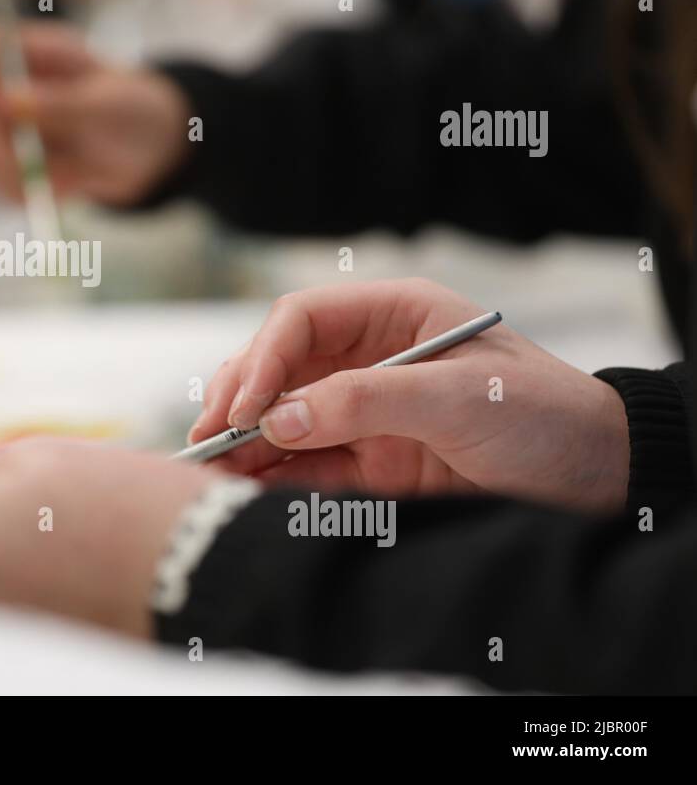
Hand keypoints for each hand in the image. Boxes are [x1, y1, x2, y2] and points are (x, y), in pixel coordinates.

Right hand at [0, 19, 191, 206]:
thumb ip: (57, 103)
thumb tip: (2, 101)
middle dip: (3, 144)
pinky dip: (33, 194)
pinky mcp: (6, 168)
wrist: (147, 149)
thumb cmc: (131, 109)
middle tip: (40, 160)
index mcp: (26, 52)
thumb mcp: (107, 104)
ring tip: (76, 172)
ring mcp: (1, 130)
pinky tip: (69, 183)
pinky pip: (0, 189)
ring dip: (24, 175)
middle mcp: (4, 88)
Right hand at [190, 279, 630, 512]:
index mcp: (392, 316)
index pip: (302, 320)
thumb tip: (280, 419)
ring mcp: (365, 412)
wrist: (598, 479)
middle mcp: (369, 358)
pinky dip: (274, 480)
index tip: (244, 405)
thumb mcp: (458, 396)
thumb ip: (366, 401)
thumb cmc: (542, 414)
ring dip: (246, 444)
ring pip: (284, 421)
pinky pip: (307, 468)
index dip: (263, 357)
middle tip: (209, 440)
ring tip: (211, 474)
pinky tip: (247, 492)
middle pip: (279, 369)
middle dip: (240, 400)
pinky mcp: (370, 464)